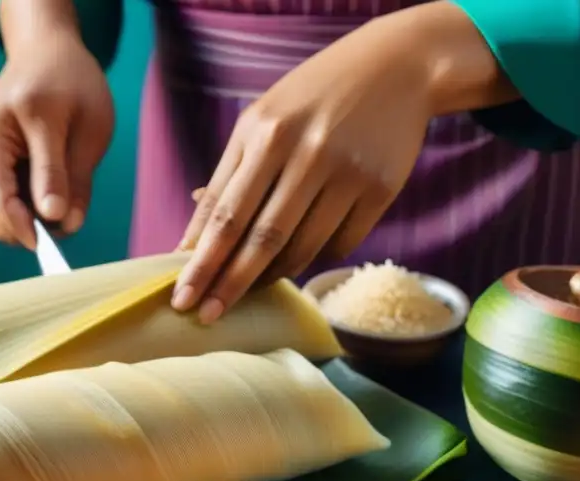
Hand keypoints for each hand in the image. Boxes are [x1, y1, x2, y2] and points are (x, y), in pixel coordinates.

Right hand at [0, 32, 112, 247]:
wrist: (43, 55)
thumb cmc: (69, 85)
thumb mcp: (84, 127)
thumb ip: (71, 177)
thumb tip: (61, 224)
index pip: (2, 199)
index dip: (27, 231)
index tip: (53, 248)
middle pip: (0, 214)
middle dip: (37, 223)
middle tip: (73, 207)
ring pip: (2, 214)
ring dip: (34, 213)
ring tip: (60, 177)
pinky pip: (4, 204)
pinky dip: (27, 203)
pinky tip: (42, 176)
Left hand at [173, 2, 503, 322]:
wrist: (398, 66)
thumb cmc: (311, 99)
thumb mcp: (261, 122)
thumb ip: (227, 177)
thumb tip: (191, 241)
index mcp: (267, 135)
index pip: (225, 214)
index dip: (201, 262)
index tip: (181, 297)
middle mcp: (307, 154)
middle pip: (261, 240)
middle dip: (228, 284)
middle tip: (205, 315)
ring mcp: (347, 173)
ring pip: (301, 249)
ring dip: (269, 277)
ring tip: (249, 288)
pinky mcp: (380, 190)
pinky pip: (338, 245)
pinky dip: (312, 259)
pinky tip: (297, 258)